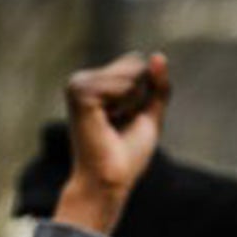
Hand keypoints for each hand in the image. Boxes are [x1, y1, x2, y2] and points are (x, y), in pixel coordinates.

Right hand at [52, 52, 169, 234]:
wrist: (109, 180)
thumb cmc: (126, 155)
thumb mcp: (149, 114)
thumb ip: (157, 85)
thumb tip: (158, 55)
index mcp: (93, 84)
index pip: (136, 63)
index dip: (142, 93)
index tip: (123, 120)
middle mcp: (81, 81)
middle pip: (135, 63)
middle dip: (138, 95)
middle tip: (118, 124)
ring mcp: (78, 85)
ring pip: (131, 72)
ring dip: (132, 102)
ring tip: (112, 125)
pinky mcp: (80, 93)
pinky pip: (124, 85)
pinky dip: (125, 105)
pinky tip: (106, 124)